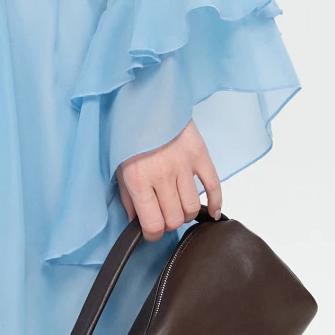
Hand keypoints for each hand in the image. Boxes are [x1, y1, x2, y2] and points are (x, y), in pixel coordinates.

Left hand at [117, 120, 221, 241]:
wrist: (143, 100)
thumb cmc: (128, 133)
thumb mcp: (118, 167)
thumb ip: (128, 198)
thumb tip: (136, 221)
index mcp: (139, 180)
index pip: (153, 225)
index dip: (152, 234)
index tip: (151, 230)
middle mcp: (162, 175)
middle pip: (175, 219)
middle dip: (169, 223)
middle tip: (163, 214)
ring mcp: (184, 165)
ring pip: (193, 207)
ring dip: (186, 213)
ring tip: (179, 205)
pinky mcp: (200, 154)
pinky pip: (214, 185)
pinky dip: (216, 203)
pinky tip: (212, 212)